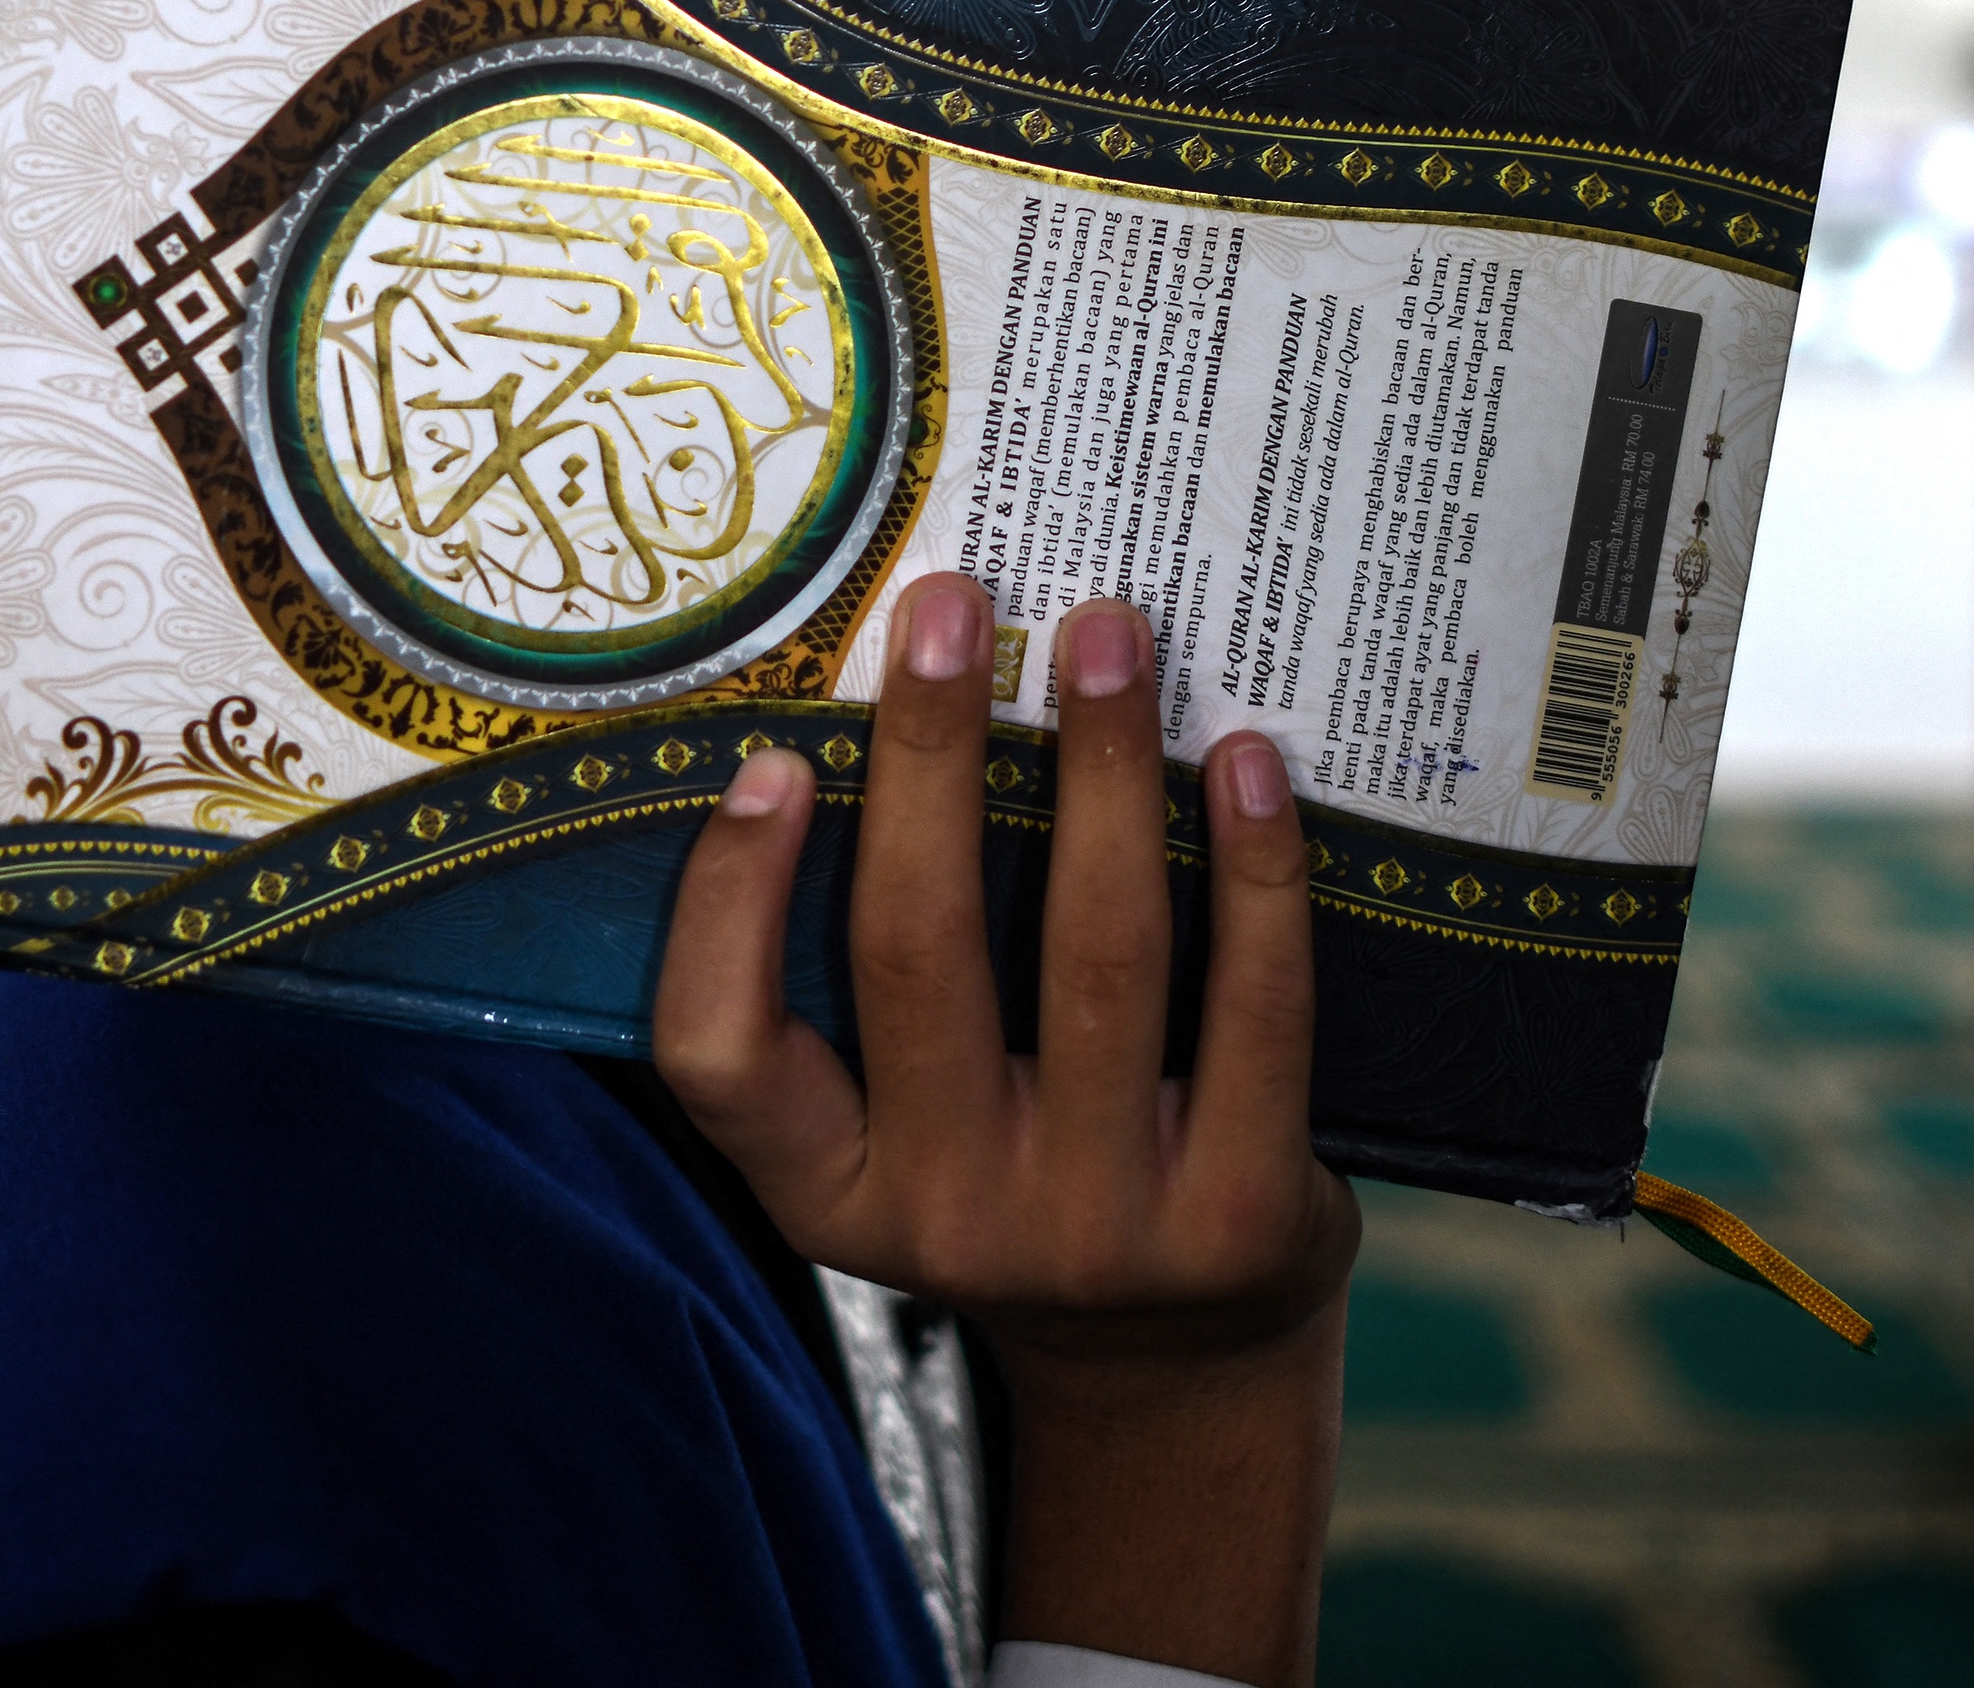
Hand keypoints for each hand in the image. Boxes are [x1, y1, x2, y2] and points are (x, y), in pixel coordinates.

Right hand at [657, 572, 1358, 1687]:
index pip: (722, 1056)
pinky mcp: (1240, 1216)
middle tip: (952, 607)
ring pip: (1094, 954)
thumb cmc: (1018, 1177)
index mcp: (828, 1189)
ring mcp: (1099, 1227)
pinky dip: (1251, 871)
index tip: (769, 759)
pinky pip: (1251, 1008)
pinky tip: (1244, 763)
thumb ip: (870, 977)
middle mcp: (946, 1219)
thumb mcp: (903, 1127)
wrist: (1176, 1368)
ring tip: (1109, 633)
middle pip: (917, 953)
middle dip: (934, 757)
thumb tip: (887, 709)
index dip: (729, 905)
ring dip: (1101, 770)